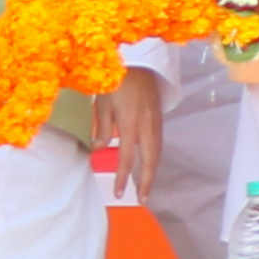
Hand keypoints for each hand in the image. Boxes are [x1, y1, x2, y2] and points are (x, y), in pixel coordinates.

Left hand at [97, 67, 166, 203]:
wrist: (138, 58)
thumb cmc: (115, 78)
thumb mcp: (102, 102)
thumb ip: (102, 127)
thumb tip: (99, 148)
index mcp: (131, 123)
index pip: (126, 158)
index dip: (123, 177)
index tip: (119, 193)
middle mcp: (147, 125)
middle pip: (150, 160)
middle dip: (147, 181)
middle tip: (143, 199)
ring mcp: (156, 121)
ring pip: (157, 152)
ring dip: (153, 170)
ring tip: (146, 185)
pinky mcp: (159, 116)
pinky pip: (159, 142)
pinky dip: (155, 157)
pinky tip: (150, 162)